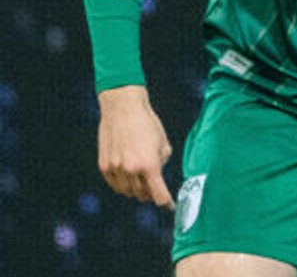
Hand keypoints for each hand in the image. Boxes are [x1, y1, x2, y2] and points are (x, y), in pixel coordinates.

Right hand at [97, 85, 173, 206]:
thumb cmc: (148, 124)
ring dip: (136, 191)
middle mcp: (131, 170)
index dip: (166, 203)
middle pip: (142, 195)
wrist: (123, 110)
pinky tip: (129, 178)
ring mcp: (115, 169)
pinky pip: (115, 185)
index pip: (158, 194)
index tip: (171, 207)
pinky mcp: (104, 167)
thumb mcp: (163, 144)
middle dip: (151, 194)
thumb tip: (157, 177)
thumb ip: (161, 163)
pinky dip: (122, 185)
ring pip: (127, 192)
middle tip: (155, 190)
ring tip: (142, 181)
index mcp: (149, 165)